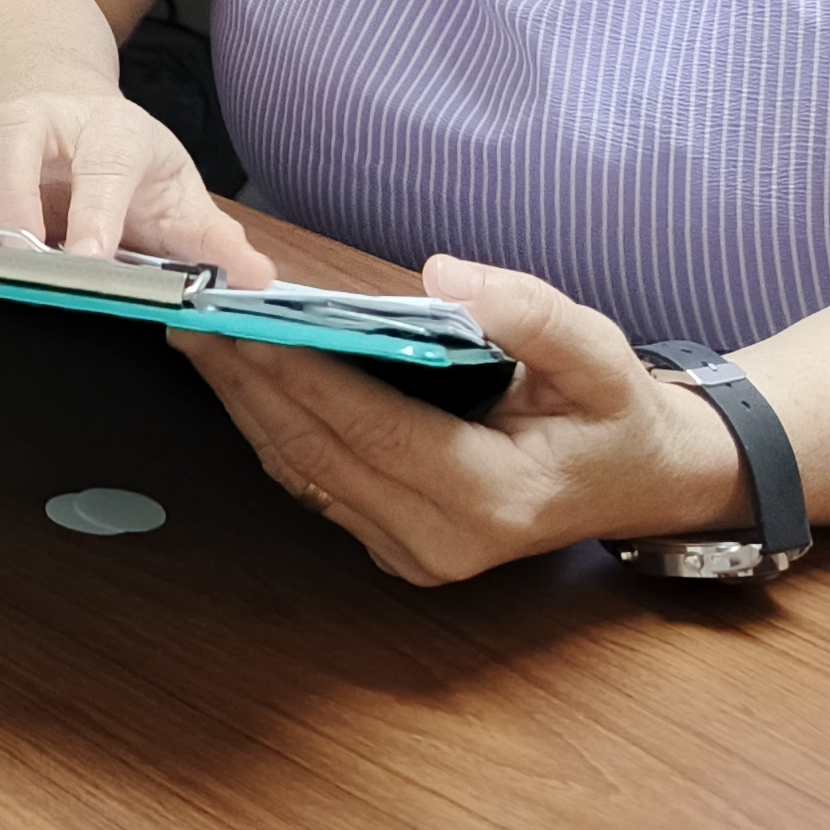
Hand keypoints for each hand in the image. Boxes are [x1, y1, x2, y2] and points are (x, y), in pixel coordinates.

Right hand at [0, 91, 271, 287]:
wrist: (82, 119)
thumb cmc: (130, 168)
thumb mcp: (180, 201)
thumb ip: (215, 244)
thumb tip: (259, 280)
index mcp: (115, 133)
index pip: (107, 163)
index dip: (97, 212)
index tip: (86, 261)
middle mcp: (48, 118)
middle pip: (17, 132)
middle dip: (13, 194)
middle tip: (17, 252)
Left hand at [171, 256, 753, 584]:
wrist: (638, 482)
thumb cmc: (614, 412)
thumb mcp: (599, 352)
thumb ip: (530, 313)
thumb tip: (444, 275)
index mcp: (491, 499)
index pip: (372, 429)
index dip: (303, 374)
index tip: (244, 323)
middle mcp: (440, 541)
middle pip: (318, 451)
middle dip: (250, 381)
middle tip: (191, 314)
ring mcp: (410, 553)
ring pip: (302, 471)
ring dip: (245, 402)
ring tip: (197, 334)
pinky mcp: (391, 545)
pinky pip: (312, 481)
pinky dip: (271, 424)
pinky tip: (239, 374)